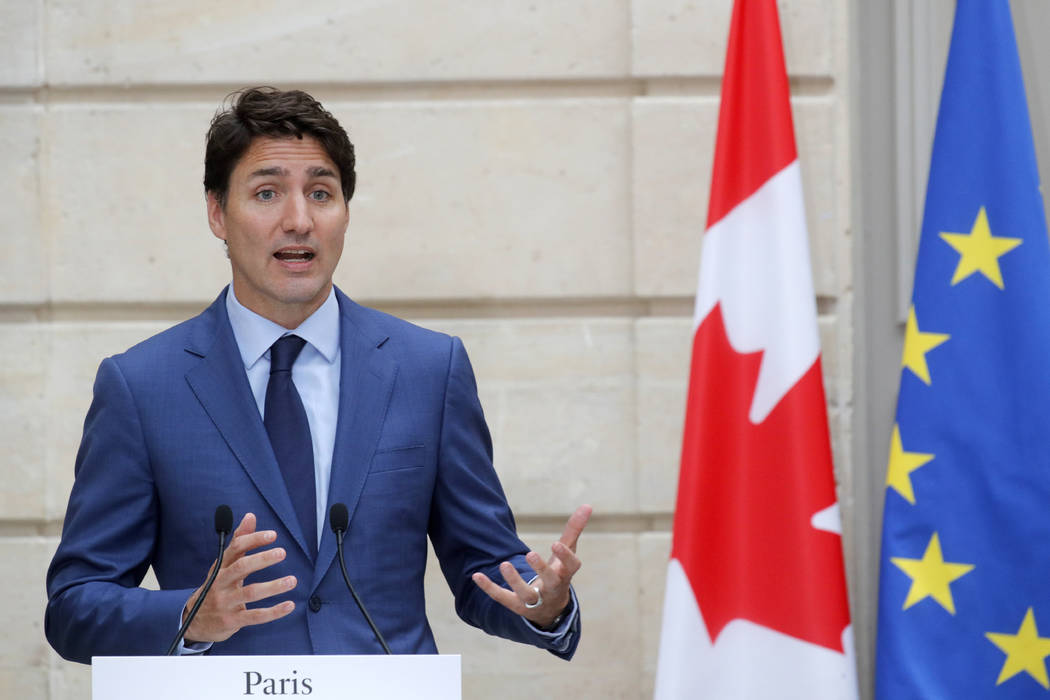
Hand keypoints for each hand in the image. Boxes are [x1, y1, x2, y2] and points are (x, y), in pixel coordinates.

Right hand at [184, 512, 296, 642]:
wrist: (193, 621)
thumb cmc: (216, 586)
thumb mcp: (224, 564)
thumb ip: (239, 541)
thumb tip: (250, 516)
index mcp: (221, 566)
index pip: (236, 548)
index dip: (254, 540)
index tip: (273, 535)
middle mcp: (221, 582)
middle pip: (241, 567)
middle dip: (262, 559)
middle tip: (282, 552)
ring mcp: (225, 602)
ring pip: (251, 592)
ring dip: (273, 586)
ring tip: (292, 580)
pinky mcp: (232, 620)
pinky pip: (255, 616)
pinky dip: (274, 612)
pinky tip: (289, 605)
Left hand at [471, 504, 591, 628]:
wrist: (550, 610)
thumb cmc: (559, 574)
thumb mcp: (567, 553)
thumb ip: (574, 530)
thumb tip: (587, 505)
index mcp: (565, 574)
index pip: (571, 567)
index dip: (565, 557)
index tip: (555, 544)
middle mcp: (552, 589)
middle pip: (550, 582)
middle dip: (541, 570)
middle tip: (530, 554)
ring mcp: (534, 601)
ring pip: (526, 594)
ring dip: (515, 581)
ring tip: (505, 564)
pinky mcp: (516, 606)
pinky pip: (502, 598)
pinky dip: (490, 588)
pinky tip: (476, 576)